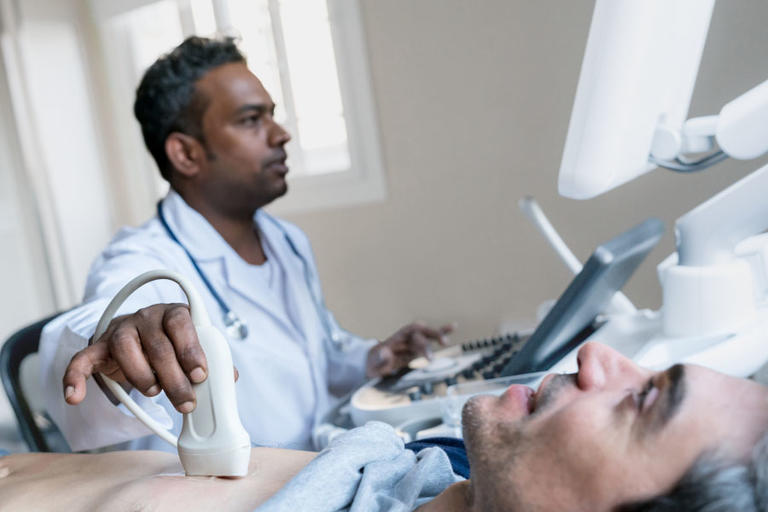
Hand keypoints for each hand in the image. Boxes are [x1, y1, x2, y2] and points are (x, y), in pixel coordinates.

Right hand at [63, 303, 207, 413]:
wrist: (139, 338)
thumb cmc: (173, 345)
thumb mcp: (193, 347)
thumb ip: (211, 360)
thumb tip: (229, 378)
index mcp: (174, 313)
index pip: (182, 323)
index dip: (191, 349)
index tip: (201, 375)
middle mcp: (146, 317)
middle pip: (158, 345)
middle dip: (174, 379)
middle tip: (186, 402)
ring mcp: (120, 330)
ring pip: (126, 349)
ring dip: (142, 377)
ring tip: (154, 393)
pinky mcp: (98, 347)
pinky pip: (82, 359)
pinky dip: (75, 377)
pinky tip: (75, 397)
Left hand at [366, 322, 455, 377]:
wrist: (373, 365)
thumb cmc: (373, 363)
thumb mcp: (373, 364)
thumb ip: (381, 359)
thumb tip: (386, 352)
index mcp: (396, 338)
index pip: (408, 330)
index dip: (417, 329)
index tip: (424, 330)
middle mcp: (407, 338)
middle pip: (420, 334)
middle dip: (430, 338)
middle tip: (440, 345)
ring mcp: (413, 344)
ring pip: (428, 338)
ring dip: (437, 338)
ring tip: (446, 341)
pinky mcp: (418, 351)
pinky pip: (430, 344)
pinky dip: (441, 336)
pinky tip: (451, 329)